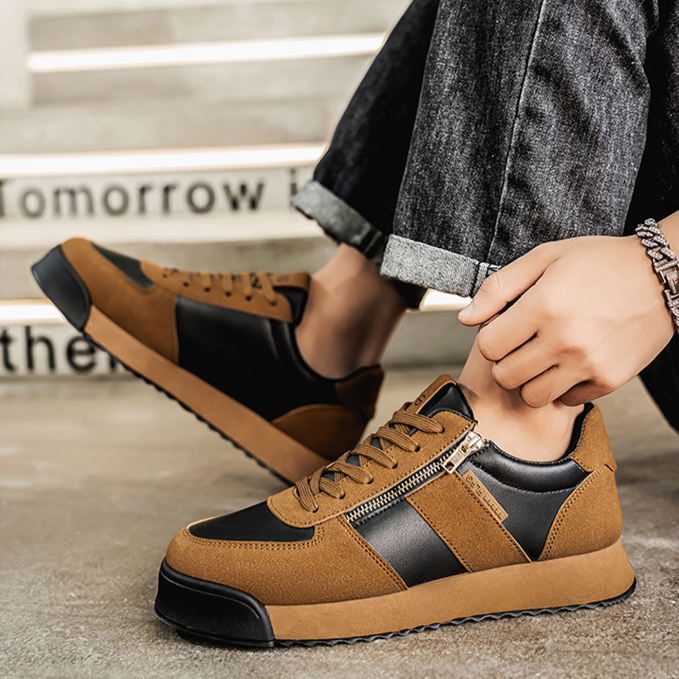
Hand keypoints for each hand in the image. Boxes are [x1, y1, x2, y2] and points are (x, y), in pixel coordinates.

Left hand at [458, 235, 674, 406]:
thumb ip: (498, 288)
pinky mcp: (609, 379)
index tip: (505, 328)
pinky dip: (562, 386)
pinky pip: (566, 399)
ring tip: (543, 357)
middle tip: (522, 344)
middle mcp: (563, 340)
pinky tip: (570, 363)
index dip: (491, 337)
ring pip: (532, 396)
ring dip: (530, 379)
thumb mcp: (544, 258)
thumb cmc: (599, 262)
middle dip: (506, 360)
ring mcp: (588, 363)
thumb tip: (464, 319)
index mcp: (542, 307)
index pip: (488, 346)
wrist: (663, 275)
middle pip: (505, 375)